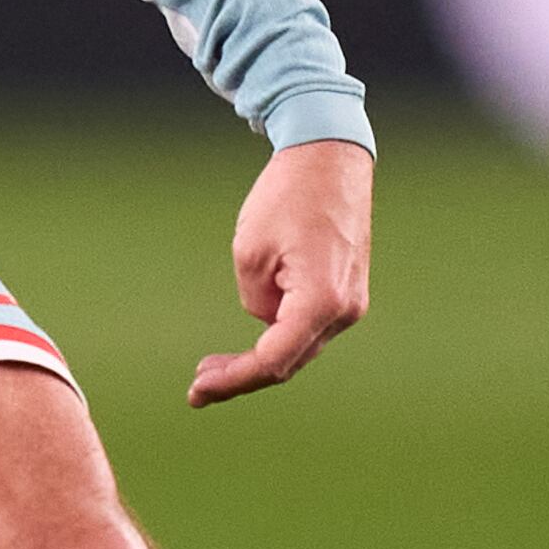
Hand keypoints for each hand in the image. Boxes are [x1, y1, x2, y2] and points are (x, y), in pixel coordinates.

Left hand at [189, 136, 368, 403]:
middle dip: (241, 375)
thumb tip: (266, 319)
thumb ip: (255, 299)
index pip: (273, 361)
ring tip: (212, 365)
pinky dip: (278, 336)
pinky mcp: (347, 291)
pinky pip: (308, 325)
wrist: (330, 157)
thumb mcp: (250, 251)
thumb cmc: (288, 196)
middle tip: (198, 387)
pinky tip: (251, 338)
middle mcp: (344, 310)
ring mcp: (350, 302)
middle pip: (287, 361)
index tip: (198, 391)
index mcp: (320, 301)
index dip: (234, 381)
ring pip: (299, 346)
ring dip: (259, 357)